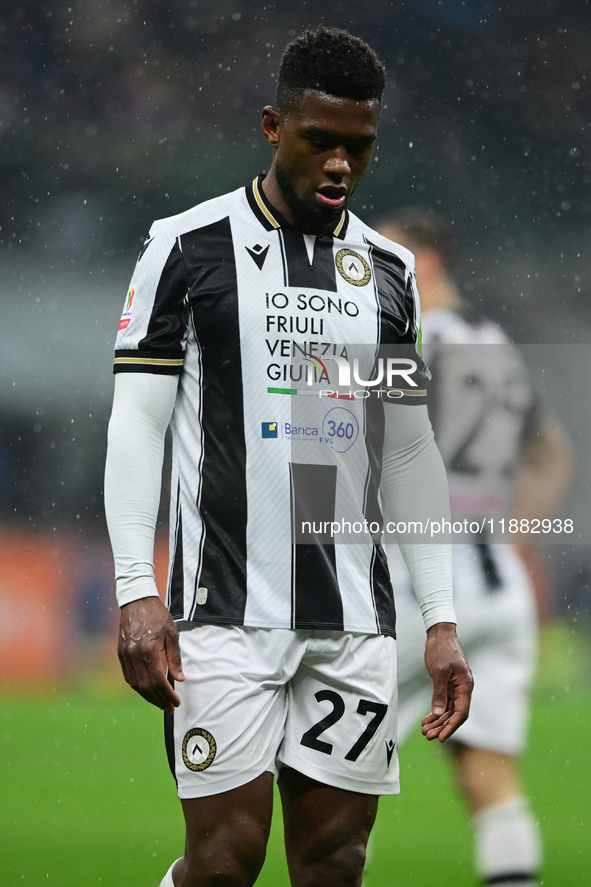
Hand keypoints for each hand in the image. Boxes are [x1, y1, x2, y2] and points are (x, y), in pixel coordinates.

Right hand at [118, 596, 184, 713]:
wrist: (137, 601)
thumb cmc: (157, 615)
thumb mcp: (172, 634)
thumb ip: (174, 658)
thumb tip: (179, 678)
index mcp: (149, 650)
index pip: (158, 680)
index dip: (167, 695)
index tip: (176, 702)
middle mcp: (135, 655)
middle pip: (146, 687)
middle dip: (158, 700)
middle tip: (169, 708)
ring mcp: (126, 655)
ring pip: (135, 684)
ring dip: (148, 697)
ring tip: (159, 702)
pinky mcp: (121, 653)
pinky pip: (128, 676)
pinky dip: (137, 686)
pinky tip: (146, 690)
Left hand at [421, 622, 472, 742]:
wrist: (439, 633)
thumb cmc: (441, 649)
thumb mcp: (439, 671)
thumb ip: (439, 693)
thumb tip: (438, 713)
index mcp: (465, 685)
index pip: (461, 712)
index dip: (451, 726)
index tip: (441, 737)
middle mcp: (463, 688)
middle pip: (454, 714)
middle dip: (442, 726)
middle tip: (428, 736)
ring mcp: (455, 687)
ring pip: (448, 710)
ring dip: (437, 721)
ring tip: (425, 731)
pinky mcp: (447, 684)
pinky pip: (444, 702)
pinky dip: (435, 711)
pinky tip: (426, 720)